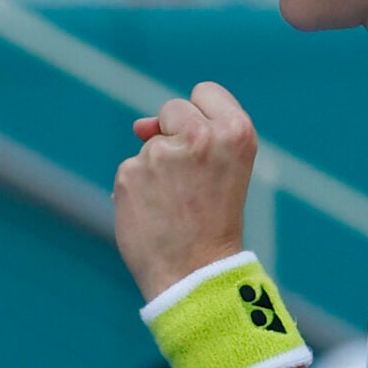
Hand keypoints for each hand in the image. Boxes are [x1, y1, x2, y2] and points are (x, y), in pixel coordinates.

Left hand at [114, 81, 253, 300]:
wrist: (197, 275)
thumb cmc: (214, 221)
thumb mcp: (224, 167)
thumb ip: (191, 133)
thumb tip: (139, 125)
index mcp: (237, 131)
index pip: (205, 92)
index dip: (200, 118)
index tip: (207, 150)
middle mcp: (201, 136)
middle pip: (172, 109)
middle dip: (173, 136)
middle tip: (192, 183)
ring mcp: (161, 153)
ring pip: (149, 144)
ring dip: (156, 169)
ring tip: (176, 206)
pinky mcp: (130, 172)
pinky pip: (130, 169)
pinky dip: (137, 189)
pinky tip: (153, 214)